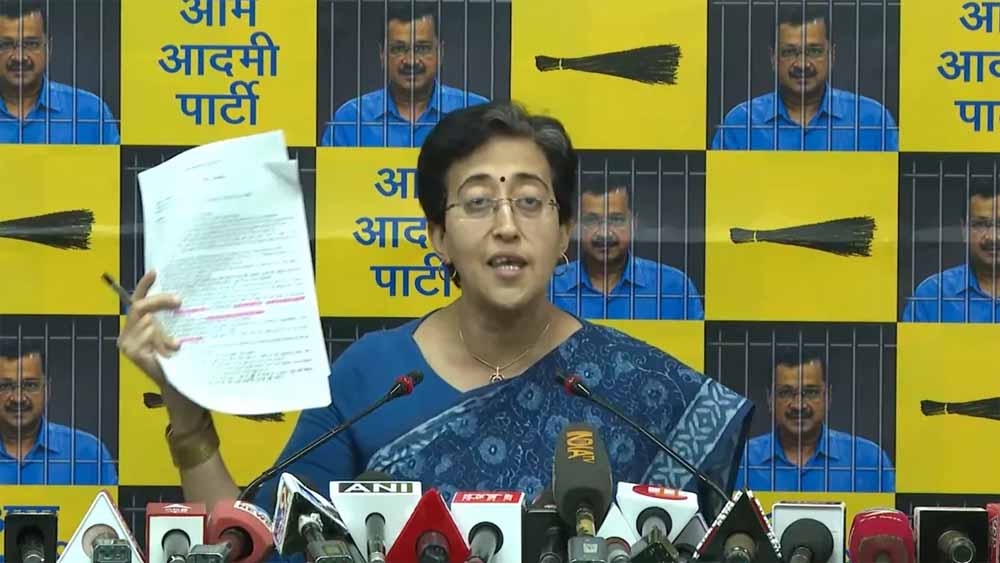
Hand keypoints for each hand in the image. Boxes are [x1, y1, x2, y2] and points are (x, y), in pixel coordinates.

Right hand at [117, 270, 180, 388]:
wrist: (177, 384)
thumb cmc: (176, 358)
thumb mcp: (172, 333)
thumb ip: (168, 318)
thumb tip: (178, 296)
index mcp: (137, 326)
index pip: (138, 300)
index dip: (144, 285)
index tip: (154, 272)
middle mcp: (128, 333)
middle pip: (139, 307)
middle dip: (159, 300)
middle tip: (178, 300)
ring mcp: (127, 344)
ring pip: (146, 320)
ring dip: (164, 328)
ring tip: (176, 342)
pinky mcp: (132, 352)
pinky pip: (147, 334)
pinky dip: (161, 338)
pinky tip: (173, 346)